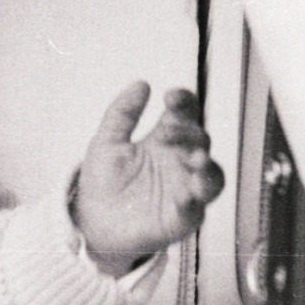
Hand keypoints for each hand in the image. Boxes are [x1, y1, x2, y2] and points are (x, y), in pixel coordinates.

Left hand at [72, 82, 224, 275]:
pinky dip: (192, 202)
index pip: (186, 114)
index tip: (170, 97)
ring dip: (207, 167)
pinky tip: (182, 195)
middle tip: (166, 132)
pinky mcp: (181, 217)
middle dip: (189, 133)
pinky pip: (195, 210)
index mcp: (165, 139)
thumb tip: (142, 84)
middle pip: (201, 140)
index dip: (184, 102)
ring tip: (196, 160)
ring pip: (213, 176)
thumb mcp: (107, 141)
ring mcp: (184, 189)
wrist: (91, 220)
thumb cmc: (104, 180)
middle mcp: (180, 162)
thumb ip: (122, 113)